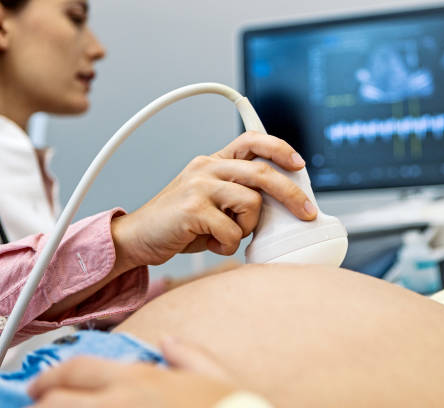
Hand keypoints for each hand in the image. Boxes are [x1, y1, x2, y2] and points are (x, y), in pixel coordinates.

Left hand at [28, 338, 238, 407]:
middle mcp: (121, 402)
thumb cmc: (227, 404)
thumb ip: (188, 354)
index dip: (49, 378)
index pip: (77, 370)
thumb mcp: (212, 375)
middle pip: (55, 401)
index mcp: (139, 379)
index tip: (39, 386)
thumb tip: (169, 342)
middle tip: (41, 405)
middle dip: (42, 402)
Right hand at [111, 132, 315, 269]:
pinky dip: (227, 245)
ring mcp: (198, 186)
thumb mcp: (210, 201)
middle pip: (263, 172)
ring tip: (226, 235)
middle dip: (292, 193)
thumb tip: (281, 204)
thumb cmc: (180, 224)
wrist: (137, 238)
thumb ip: (237, 195)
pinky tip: (211, 244)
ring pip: (252, 203)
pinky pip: (232, 231)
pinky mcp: (192, 209)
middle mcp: (206, 167)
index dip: (278, 148)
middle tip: (307, 212)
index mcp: (212, 162)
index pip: (251, 140)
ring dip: (246, 227)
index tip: (298, 163)